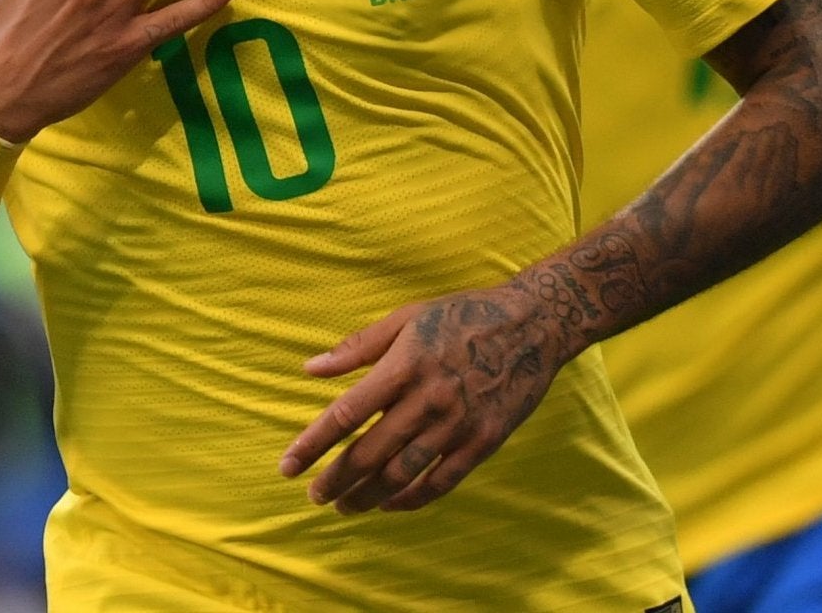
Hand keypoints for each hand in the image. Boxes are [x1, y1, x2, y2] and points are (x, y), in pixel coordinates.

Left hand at [279, 283, 573, 513]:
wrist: (533, 323)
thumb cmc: (462, 315)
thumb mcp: (407, 318)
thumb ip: (357, 347)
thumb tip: (310, 368)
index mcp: (403, 365)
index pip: (346, 414)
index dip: (313, 445)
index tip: (288, 466)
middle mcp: (428, 399)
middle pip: (370, 453)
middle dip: (336, 480)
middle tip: (314, 496)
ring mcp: (458, 424)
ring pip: (402, 474)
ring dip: (368, 496)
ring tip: (345, 506)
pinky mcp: (484, 441)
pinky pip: (442, 481)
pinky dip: (412, 498)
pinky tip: (390, 503)